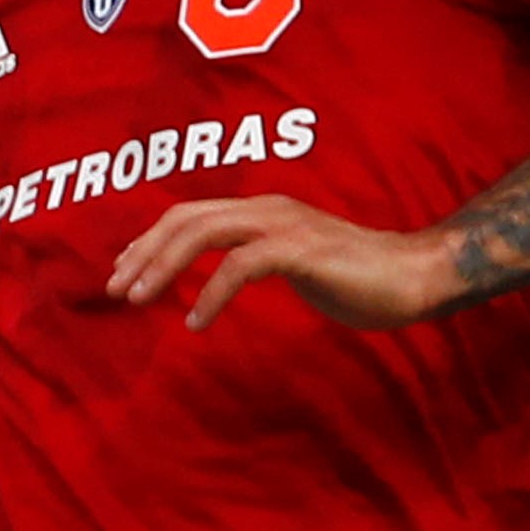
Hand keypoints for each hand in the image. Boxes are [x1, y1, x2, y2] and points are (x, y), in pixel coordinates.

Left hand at [105, 195, 466, 332]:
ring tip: (138, 299)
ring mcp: (284, 225)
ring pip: (204, 232)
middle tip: (114, 288)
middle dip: (143, 251)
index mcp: (263, 211)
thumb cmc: (359, 277)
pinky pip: (241, 265)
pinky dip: (212, 293)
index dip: (151, 239)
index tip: (122, 269)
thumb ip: (259, 262)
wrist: (415, 276)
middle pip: (186, 217)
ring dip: (164, 266)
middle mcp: (268, 209)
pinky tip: (195, 322)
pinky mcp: (301, 250)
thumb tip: (224, 280)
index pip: (191, 213)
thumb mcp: (296, 265)